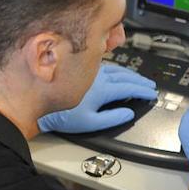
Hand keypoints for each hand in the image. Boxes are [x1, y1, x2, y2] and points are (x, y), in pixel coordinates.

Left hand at [38, 63, 157, 133]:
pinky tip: (115, 72)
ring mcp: (87, 72)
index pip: (128, 88)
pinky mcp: (79, 70)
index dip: (142, 91)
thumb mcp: (90, 122)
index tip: (151, 94)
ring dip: (129, 74)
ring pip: (114, 69)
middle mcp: (96, 76)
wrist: (37, 106)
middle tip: (149, 85)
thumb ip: (112, 118)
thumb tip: (128, 113)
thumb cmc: (61, 116)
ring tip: (137, 79)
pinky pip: (103, 67)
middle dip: (139, 81)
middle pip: (124, 76)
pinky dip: (115, 70)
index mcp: (102, 89)